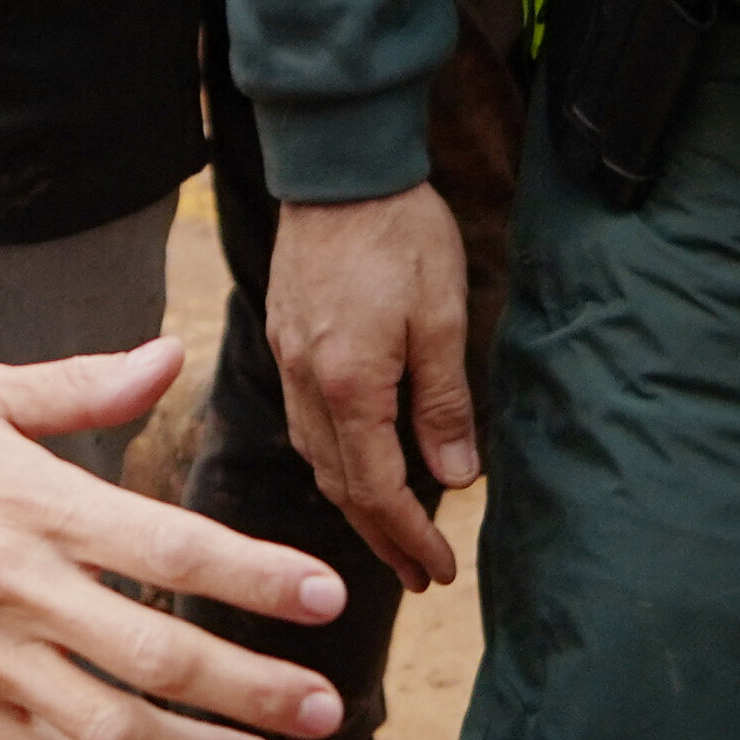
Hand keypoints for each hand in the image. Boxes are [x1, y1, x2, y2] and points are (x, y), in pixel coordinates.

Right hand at [0, 341, 347, 739]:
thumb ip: (85, 385)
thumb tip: (171, 354)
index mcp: (38, 502)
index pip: (172, 546)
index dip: (255, 576)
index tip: (324, 596)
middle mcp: (18, 586)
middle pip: (157, 652)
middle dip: (253, 685)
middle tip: (325, 703)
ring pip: (109, 726)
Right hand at [264, 185, 473, 592]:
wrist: (338, 165)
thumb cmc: (400, 232)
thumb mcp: (441, 316)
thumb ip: (444, 403)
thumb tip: (456, 479)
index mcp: (348, 384)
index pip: (377, 488)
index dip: (409, 537)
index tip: (439, 573)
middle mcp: (306, 381)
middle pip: (337, 484)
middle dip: (378, 535)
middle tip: (416, 574)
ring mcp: (287, 358)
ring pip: (313, 454)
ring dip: (352, 501)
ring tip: (388, 530)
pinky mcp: (283, 334)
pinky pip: (301, 419)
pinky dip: (330, 457)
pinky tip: (352, 459)